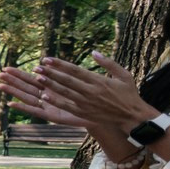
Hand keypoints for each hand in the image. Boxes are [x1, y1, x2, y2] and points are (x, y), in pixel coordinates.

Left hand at [22, 54, 155, 131]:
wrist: (133, 116)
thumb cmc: (129, 94)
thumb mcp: (124, 75)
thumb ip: (109, 63)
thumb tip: (94, 52)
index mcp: (99, 81)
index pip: (75, 70)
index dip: (60, 64)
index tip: (47, 59)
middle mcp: (91, 91)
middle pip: (66, 80)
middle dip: (50, 73)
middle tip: (37, 67)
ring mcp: (86, 103)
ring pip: (64, 92)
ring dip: (50, 85)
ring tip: (37, 78)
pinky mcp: (84, 113)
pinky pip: (66, 106)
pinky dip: (55, 101)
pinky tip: (43, 96)